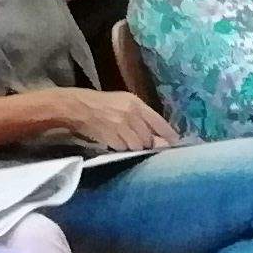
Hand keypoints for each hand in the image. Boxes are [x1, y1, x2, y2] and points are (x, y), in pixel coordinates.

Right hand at [56, 88, 175, 151]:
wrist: (77, 108)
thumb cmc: (102, 104)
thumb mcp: (124, 104)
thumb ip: (142, 118)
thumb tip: (159, 137)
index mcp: (137, 104)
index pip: (160, 123)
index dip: (169, 136)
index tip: (175, 144)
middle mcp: (131, 114)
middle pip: (149, 138)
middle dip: (148, 144)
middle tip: (144, 145)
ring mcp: (121, 126)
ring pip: (138, 146)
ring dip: (135, 148)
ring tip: (126, 142)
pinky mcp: (111, 137)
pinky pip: (124, 149)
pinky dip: (122, 149)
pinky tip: (116, 142)